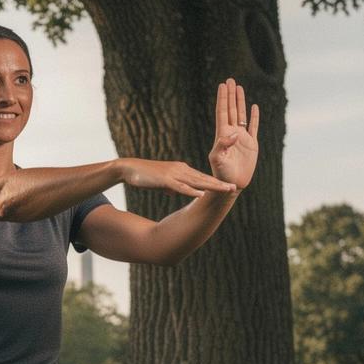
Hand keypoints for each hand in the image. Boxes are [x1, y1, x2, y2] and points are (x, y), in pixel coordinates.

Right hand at [119, 158, 236, 198]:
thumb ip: (170, 186)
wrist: (130, 169)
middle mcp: (181, 170)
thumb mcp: (161, 182)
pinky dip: (191, 191)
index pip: (201, 178)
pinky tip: (201, 194)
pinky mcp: (165, 180)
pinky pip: (180, 187)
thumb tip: (175, 191)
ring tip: (224, 190)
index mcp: (182, 170)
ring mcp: (174, 174)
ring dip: (211, 186)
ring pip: (196, 182)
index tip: (227, 187)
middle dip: (219, 184)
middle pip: (203, 178)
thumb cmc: (145, 176)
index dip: (215, 183)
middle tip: (233, 188)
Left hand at [208, 77, 258, 189]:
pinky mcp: (251, 144)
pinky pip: (253, 127)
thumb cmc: (221, 174)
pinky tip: (253, 107)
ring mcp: (242, 138)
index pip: (222, 112)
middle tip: (229, 80)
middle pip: (231, 110)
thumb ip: (222, 145)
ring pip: (241, 115)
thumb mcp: (218, 160)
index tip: (222, 85)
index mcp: (222, 135)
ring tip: (238, 87)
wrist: (232, 185)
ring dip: (240, 101)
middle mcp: (231, 134)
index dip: (222, 99)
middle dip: (230, 95)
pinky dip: (254, 116)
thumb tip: (233, 133)